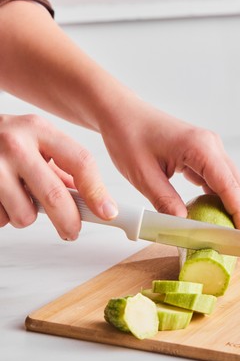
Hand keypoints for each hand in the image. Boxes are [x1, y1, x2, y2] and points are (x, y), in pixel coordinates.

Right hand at [0, 113, 116, 239]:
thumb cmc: (4, 142)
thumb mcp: (35, 142)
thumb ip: (62, 169)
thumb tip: (93, 203)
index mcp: (39, 129)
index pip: (80, 162)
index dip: (97, 192)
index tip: (107, 212)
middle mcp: (15, 143)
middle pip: (55, 195)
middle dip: (69, 221)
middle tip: (71, 231)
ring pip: (25, 215)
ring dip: (26, 217)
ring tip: (17, 199)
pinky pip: (1, 219)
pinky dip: (3, 215)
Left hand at [99, 96, 239, 230]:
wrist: (121, 114)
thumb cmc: (129, 137)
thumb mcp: (143, 175)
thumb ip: (165, 202)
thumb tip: (185, 226)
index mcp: (200, 147)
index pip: (228, 185)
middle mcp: (211, 145)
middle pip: (237, 185)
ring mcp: (209, 149)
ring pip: (231, 183)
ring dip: (235, 207)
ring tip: (236, 234)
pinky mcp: (202, 154)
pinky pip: (219, 180)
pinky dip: (222, 199)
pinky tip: (221, 217)